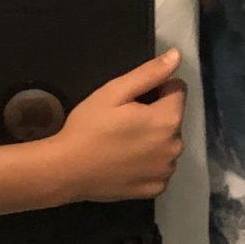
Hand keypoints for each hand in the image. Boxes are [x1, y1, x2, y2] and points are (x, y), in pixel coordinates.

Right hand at [46, 48, 185, 203]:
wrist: (67, 171)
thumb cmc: (89, 127)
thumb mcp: (114, 92)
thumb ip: (149, 73)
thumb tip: (177, 55)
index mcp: (168, 120)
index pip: (177, 90)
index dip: (156, 89)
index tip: (132, 100)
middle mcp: (175, 146)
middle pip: (173, 118)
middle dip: (155, 114)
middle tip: (123, 121)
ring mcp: (166, 171)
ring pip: (167, 143)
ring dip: (154, 139)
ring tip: (123, 142)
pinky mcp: (156, 188)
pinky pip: (160, 166)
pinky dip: (149, 162)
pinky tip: (126, 161)